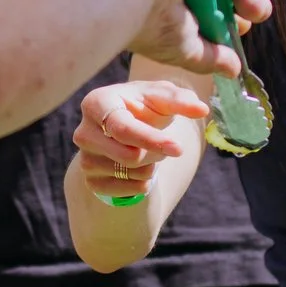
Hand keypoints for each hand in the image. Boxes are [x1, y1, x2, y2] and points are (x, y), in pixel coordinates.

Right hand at [76, 80, 207, 197]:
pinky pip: (124, 190)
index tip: (178, 148)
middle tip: (165, 143)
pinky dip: (142, 182)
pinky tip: (143, 168)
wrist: (127, 127)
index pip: (122, 129)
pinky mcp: (90, 180)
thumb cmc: (145, 106)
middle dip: (156, 153)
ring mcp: (84, 158)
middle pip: (128, 156)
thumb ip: (182, 100)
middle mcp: (84, 132)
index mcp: (97, 103)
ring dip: (151, 166)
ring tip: (149, 151)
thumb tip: (201, 109)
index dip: (152, 140)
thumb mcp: (163, 96)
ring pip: (129, 173)